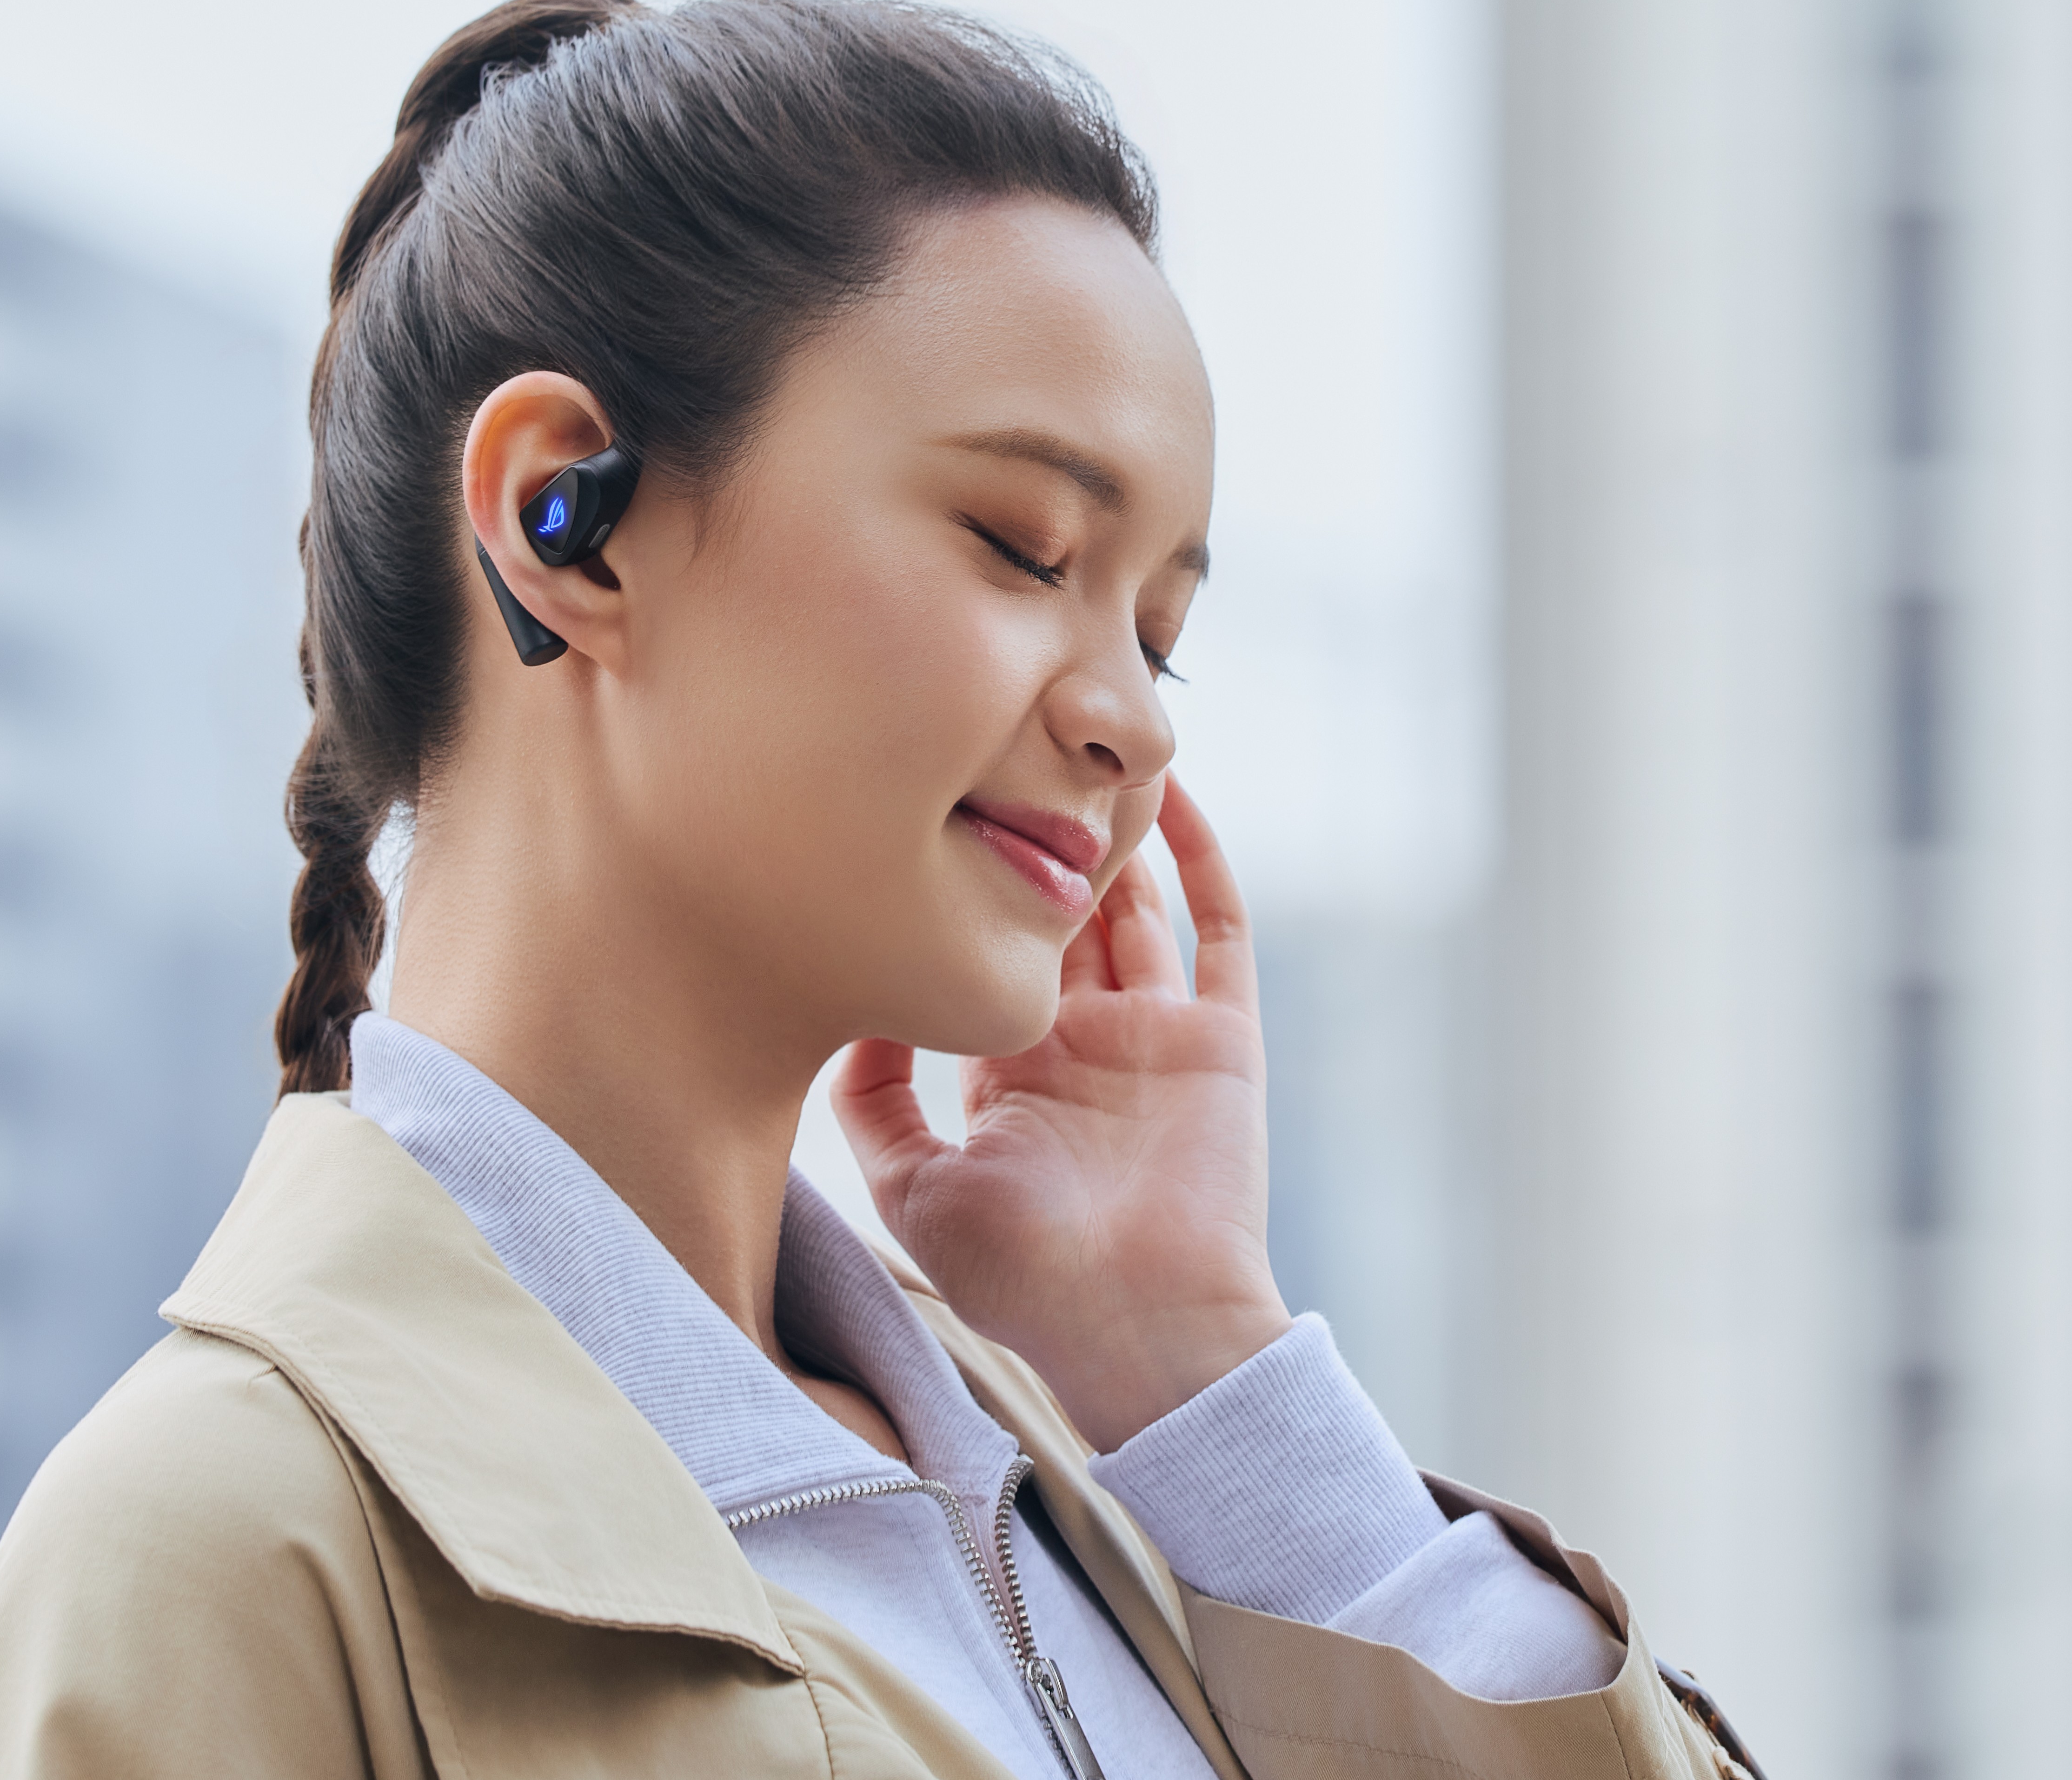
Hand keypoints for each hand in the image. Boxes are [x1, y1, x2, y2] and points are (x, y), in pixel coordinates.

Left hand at [835, 775, 1286, 1451]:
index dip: (964, 898)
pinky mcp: (1220, 1038)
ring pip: (1136, 906)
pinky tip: (1173, 791)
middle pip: (1064, 919)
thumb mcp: (914, 1192)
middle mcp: (1088, 1047)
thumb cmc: (1026, 1280)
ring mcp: (1159, 1038)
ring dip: (1114, 833)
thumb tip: (850, 1019)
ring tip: (1081, 742)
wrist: (1140, 1330)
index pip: (991, 962)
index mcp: (1018, 1078)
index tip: (919, 822)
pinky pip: (1220, 927)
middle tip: (999, 747)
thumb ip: (876, 1109)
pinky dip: (1200, 858)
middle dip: (1038, 843)